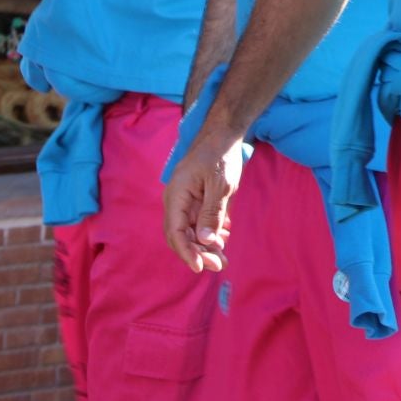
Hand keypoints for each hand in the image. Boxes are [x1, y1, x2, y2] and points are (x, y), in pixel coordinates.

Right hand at [161, 136, 244, 272]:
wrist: (222, 133)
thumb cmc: (220, 155)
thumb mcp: (220, 185)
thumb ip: (211, 213)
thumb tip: (204, 241)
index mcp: (176, 195)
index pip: (176, 232)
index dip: (187, 252)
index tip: (200, 267)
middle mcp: (175, 200)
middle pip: (181, 235)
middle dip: (198, 253)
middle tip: (220, 265)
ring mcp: (184, 199)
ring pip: (190, 230)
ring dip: (205, 245)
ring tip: (224, 257)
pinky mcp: (194, 198)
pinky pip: (197, 221)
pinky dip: (208, 231)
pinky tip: (223, 237)